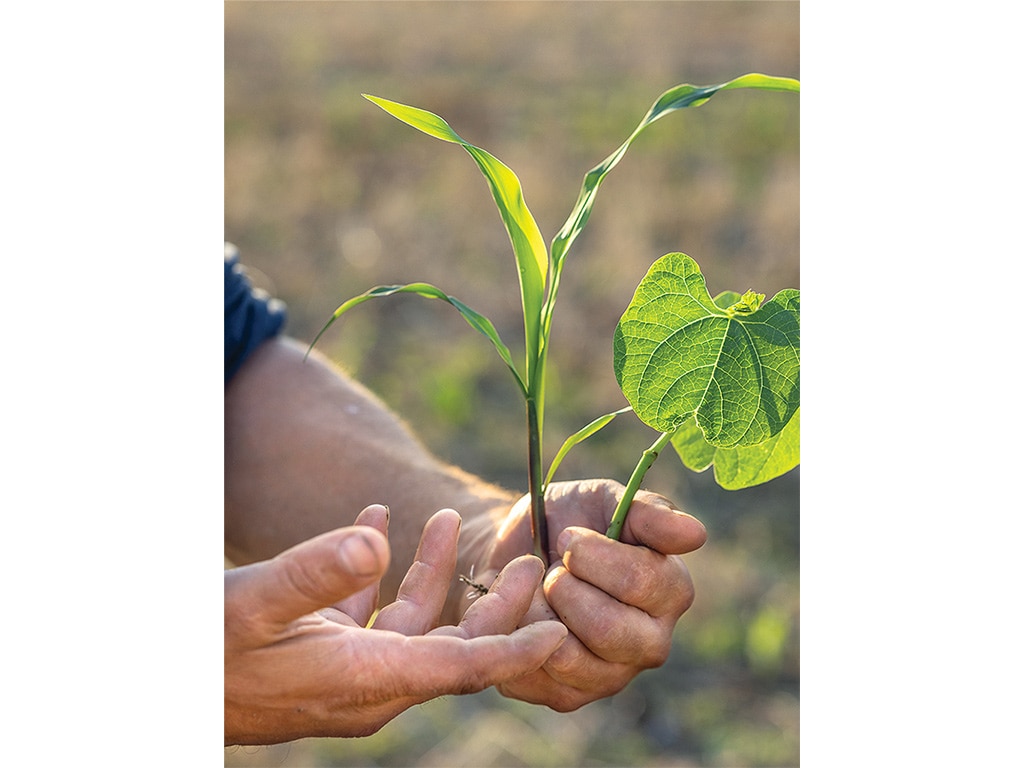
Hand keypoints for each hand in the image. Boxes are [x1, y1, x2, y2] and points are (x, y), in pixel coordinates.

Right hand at [225, 504, 567, 743]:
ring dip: (431, 573)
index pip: (458, 668)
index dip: (512, 649)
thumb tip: (376, 542)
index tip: (558, 630)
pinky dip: (379, 573)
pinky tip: (375, 523)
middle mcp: (363, 683)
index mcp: (360, 679)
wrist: (155, 677)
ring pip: (411, 625)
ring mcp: (342, 671)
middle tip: (531, 558)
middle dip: (492, 602)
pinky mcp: (319, 654)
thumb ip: (312, 573)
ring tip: (444, 518)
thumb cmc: (198, 646)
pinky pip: (367, 615)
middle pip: (450, 645)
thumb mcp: (251, 603)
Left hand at [465, 479, 706, 710]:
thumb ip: (648, 512)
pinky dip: (520, 639)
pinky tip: (523, 617)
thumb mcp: (602, 499)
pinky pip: (539, 675)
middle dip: (565, 588)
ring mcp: (614, 674)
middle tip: (552, 569)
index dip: (592, 555)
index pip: (641, 581)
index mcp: (671, 590)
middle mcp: (653, 641)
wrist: (509, 554)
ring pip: (571, 657)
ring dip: (540, 614)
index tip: (568, 536)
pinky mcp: (572, 696)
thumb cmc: (564, 521)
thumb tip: (696, 535)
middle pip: (608, 628)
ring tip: (538, 592)